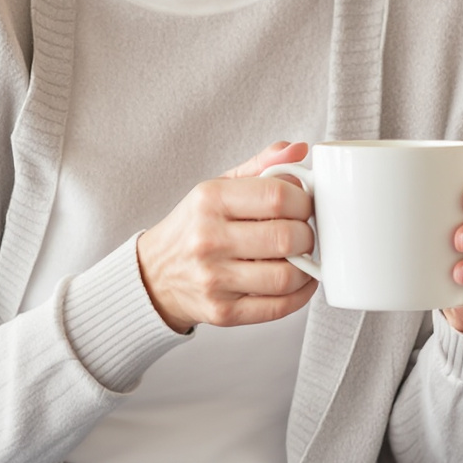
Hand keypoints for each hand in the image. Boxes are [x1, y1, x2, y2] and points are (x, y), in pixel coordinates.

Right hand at [136, 142, 317, 331]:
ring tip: (301, 258)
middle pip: (286, 237)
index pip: (277, 196)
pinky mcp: (222, 312)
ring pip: (286, 276)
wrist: (154, 274)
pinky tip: (299, 282)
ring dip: (307, 268)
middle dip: (308, 235)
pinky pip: (278, 307)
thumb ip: (262, 167)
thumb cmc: (195, 227)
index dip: (304, 201)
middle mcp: (209, 239)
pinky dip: (300, 295)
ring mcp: (214, 279)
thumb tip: (300, 149)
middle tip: (304, 233)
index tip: (304, 206)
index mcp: (210, 200)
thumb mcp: (219, 187)